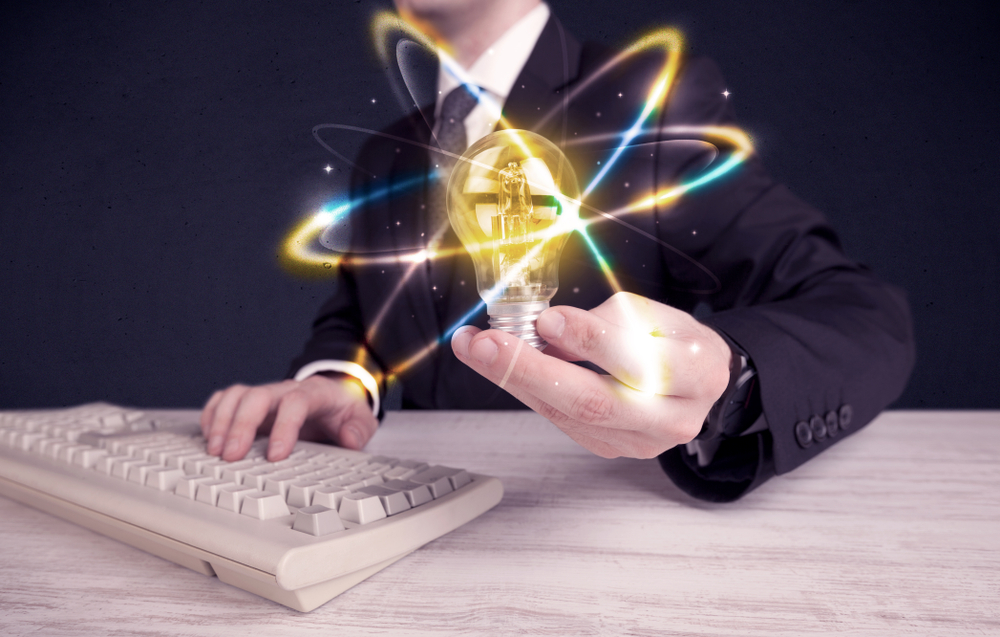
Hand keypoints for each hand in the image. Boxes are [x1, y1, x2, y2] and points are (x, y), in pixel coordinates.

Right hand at [199, 374, 377, 461]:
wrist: (333, 394)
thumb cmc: (342, 410)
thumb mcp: (361, 419)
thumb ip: (359, 429)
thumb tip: (350, 440)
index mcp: (314, 393)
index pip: (296, 402)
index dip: (284, 427)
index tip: (275, 456)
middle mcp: (285, 389)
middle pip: (258, 396)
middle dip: (242, 425)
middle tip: (231, 456)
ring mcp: (265, 394)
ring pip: (237, 395)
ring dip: (222, 421)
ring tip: (214, 450)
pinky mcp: (250, 401)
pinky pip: (225, 398)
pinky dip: (212, 414)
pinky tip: (208, 437)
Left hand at [451, 292, 732, 458]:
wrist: (697, 383)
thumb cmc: (673, 340)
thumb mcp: (652, 313)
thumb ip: (604, 322)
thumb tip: (547, 332)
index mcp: (697, 373)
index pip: (641, 362)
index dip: (591, 342)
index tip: (546, 321)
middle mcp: (672, 417)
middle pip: (595, 402)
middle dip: (530, 370)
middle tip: (483, 345)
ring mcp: (640, 441)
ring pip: (569, 415)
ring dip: (514, 380)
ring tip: (476, 348)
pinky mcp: (612, 448)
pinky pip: (562, 420)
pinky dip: (528, 390)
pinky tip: (500, 366)